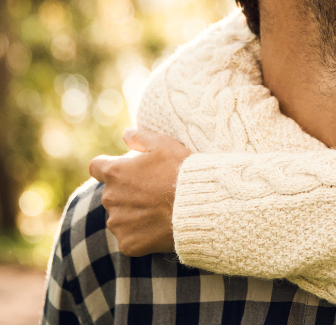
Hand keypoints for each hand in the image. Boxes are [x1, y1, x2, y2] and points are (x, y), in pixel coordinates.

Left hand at [88, 128, 190, 255]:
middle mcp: (110, 198)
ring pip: (120, 216)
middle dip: (128, 191)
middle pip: (112, 193)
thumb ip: (141, 137)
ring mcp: (118, 223)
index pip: (97, 167)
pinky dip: (141, 233)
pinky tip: (159, 226)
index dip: (109, 166)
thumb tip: (125, 134)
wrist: (196, 206)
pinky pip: (129, 237)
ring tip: (159, 209)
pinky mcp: (127, 243)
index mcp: (115, 173)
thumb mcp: (165, 144)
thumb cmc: (181, 172)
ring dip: (133, 213)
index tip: (125, 169)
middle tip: (153, 190)